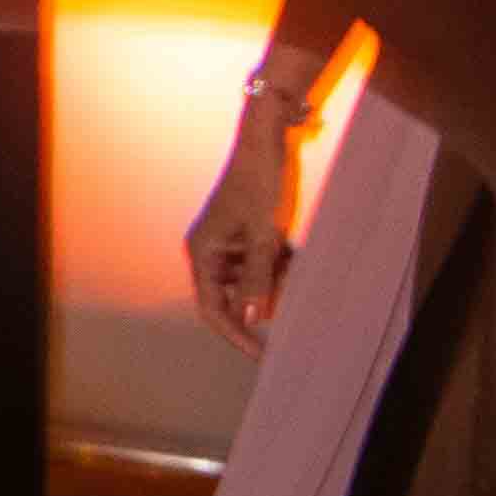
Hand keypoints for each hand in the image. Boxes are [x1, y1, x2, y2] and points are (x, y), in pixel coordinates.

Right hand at [185, 103, 298, 352]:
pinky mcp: (242, 234)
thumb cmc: (258, 183)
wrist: (264, 141)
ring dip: (272, 282)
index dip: (235, 334)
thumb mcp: (264, 237)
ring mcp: (225, 242)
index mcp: (202, 252)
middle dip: (260, 304)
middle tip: (290, 310)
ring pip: (248, 280)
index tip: (260, 354)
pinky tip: (292, 258)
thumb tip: (254, 321)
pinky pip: (257, 263)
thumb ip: (259, 280)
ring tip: (293, 271)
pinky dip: (276, 267)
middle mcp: (208, 251)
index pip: (213, 308)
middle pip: (229, 296)